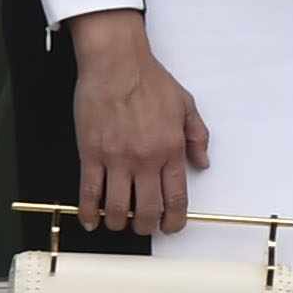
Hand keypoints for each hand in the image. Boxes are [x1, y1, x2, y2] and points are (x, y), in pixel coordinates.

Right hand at [68, 10, 208, 233]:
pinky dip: (89, 211)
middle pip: (148, 208)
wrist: (116, 64)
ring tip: (119, 223)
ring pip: (118, 207)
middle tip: (145, 228)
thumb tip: (203, 163)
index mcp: (171, 148)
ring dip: (119, 222)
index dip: (174, 220)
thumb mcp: (186, 105)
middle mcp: (145, 158)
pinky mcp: (91, 153)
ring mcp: (117, 158)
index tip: (171, 227)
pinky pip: (89, 191)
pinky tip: (91, 220)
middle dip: (147, 226)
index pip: (176, 197)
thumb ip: (197, 136)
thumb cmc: (149, 80)